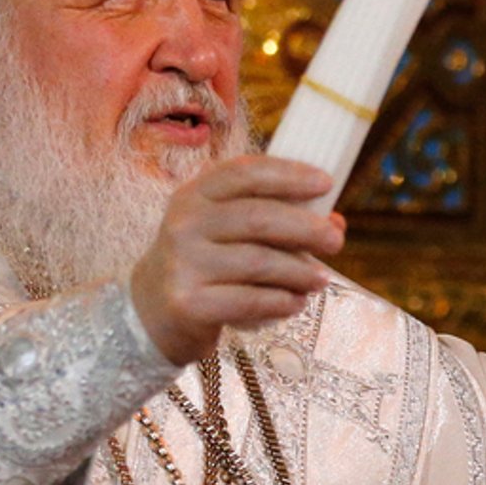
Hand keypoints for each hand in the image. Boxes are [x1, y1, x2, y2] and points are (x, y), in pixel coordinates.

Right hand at [128, 155, 345, 364]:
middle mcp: (184, 223)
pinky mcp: (188, 303)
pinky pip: (249, 300)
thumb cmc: (202, 262)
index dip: (289, 174)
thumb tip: (334, 221)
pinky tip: (296, 302)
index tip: (326, 183)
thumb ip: (272, 219)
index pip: (244, 173)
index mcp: (194, 194)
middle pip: (258, 218)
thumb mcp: (223, 230)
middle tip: (335, 241)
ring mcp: (183, 263)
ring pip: (258, 262)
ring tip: (321, 279)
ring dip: (299, 271)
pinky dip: (281, 301)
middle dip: (306, 228)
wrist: (150, 311)